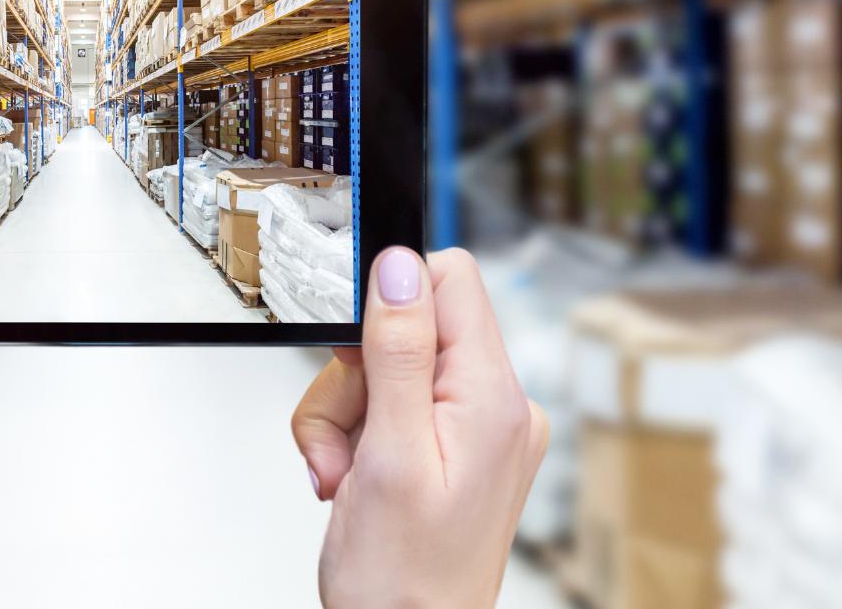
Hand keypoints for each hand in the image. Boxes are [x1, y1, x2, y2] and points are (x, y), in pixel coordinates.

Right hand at [293, 247, 548, 608]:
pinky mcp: (453, 446)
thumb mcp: (388, 456)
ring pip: (387, 368)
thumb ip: (398, 352)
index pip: (449, 280)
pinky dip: (358, 437)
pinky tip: (354, 480)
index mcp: (493, 398)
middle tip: (343, 443)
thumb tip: (401, 265)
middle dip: (353, 380)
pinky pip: (392, 407)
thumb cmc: (402, 580)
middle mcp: (497, 406)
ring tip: (344, 475)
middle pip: (406, 327)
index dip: (388, 301)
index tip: (354, 357)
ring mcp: (477, 428)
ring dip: (345, 418)